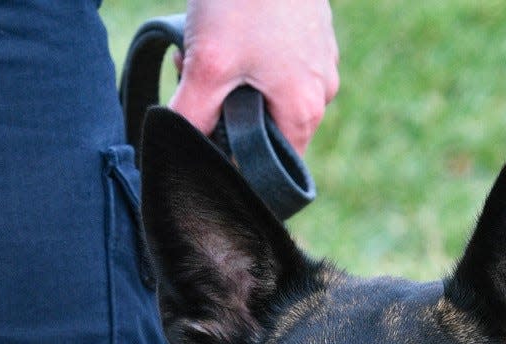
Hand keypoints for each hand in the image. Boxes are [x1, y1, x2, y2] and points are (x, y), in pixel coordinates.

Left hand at [169, 0, 338, 153]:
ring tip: (208, 44)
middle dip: (228, 109)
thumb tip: (183, 148)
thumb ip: (193, 118)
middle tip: (195, 77)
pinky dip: (249, 50)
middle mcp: (323, 91)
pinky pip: (279, 57)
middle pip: (268, 125)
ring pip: (270, 88)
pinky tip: (229, 24)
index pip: (272, 165)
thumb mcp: (208, 66)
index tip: (204, 128)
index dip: (235, 157)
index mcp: (305, 112)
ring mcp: (322, 57)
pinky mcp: (314, 29)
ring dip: (234, 77)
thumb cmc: (242, 0)